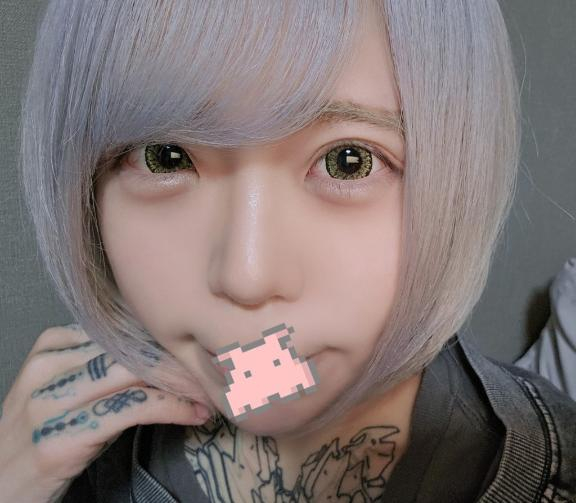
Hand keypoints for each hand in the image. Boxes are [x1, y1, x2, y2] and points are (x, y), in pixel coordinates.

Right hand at [0, 325, 209, 502]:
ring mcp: (49, 402)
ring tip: (211, 392)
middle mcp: (47, 368)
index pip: (122, 331)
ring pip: (135, 375)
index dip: (165, 341)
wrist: (0, 487)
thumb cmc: (46, 434)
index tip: (198, 349)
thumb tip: (164, 352)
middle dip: (178, 361)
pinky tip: (194, 414)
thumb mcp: (71, 388)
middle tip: (215, 370)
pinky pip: (132, 409)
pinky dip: (172, 408)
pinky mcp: (60, 438)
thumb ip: (105, 364)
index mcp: (50, 346)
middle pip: (131, 351)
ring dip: (183, 384)